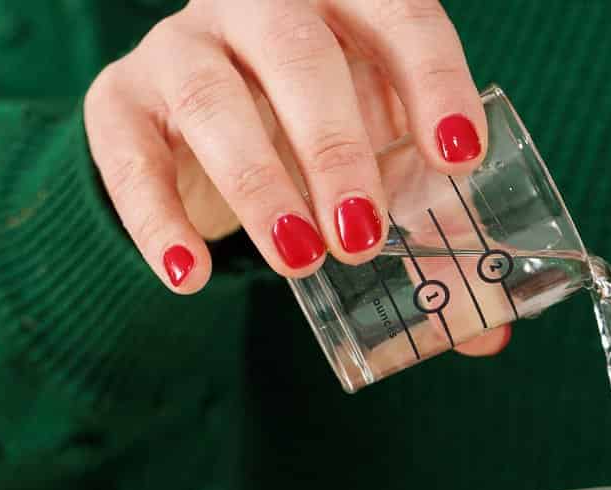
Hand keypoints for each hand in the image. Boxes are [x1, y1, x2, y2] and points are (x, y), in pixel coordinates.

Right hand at [83, 0, 510, 354]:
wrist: (191, 127)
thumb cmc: (308, 134)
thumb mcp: (376, 162)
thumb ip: (429, 229)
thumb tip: (490, 335)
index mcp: (343, 2)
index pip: (399, 16)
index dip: (433, 81)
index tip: (460, 157)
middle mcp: (259, 4)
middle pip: (300, 54)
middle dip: (336, 148)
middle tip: (363, 237)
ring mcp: (182, 45)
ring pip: (212, 99)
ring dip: (259, 186)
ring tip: (300, 260)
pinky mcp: (120, 100)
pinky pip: (130, 156)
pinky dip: (158, 221)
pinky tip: (191, 275)